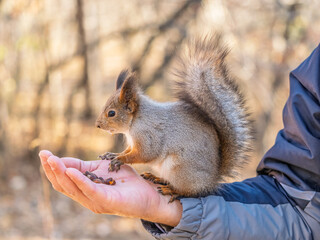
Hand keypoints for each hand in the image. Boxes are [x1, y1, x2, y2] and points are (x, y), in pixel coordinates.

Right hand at [39, 150, 181, 225]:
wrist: (148, 193)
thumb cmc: (126, 182)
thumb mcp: (102, 169)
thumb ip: (84, 166)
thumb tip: (65, 161)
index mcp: (85, 189)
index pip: (64, 178)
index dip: (53, 166)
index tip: (44, 153)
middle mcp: (87, 197)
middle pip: (64, 185)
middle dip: (52, 170)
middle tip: (43, 155)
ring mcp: (96, 201)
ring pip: (73, 189)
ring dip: (61, 174)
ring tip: (52, 161)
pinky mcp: (107, 202)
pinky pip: (90, 191)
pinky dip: (79, 181)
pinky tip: (71, 171)